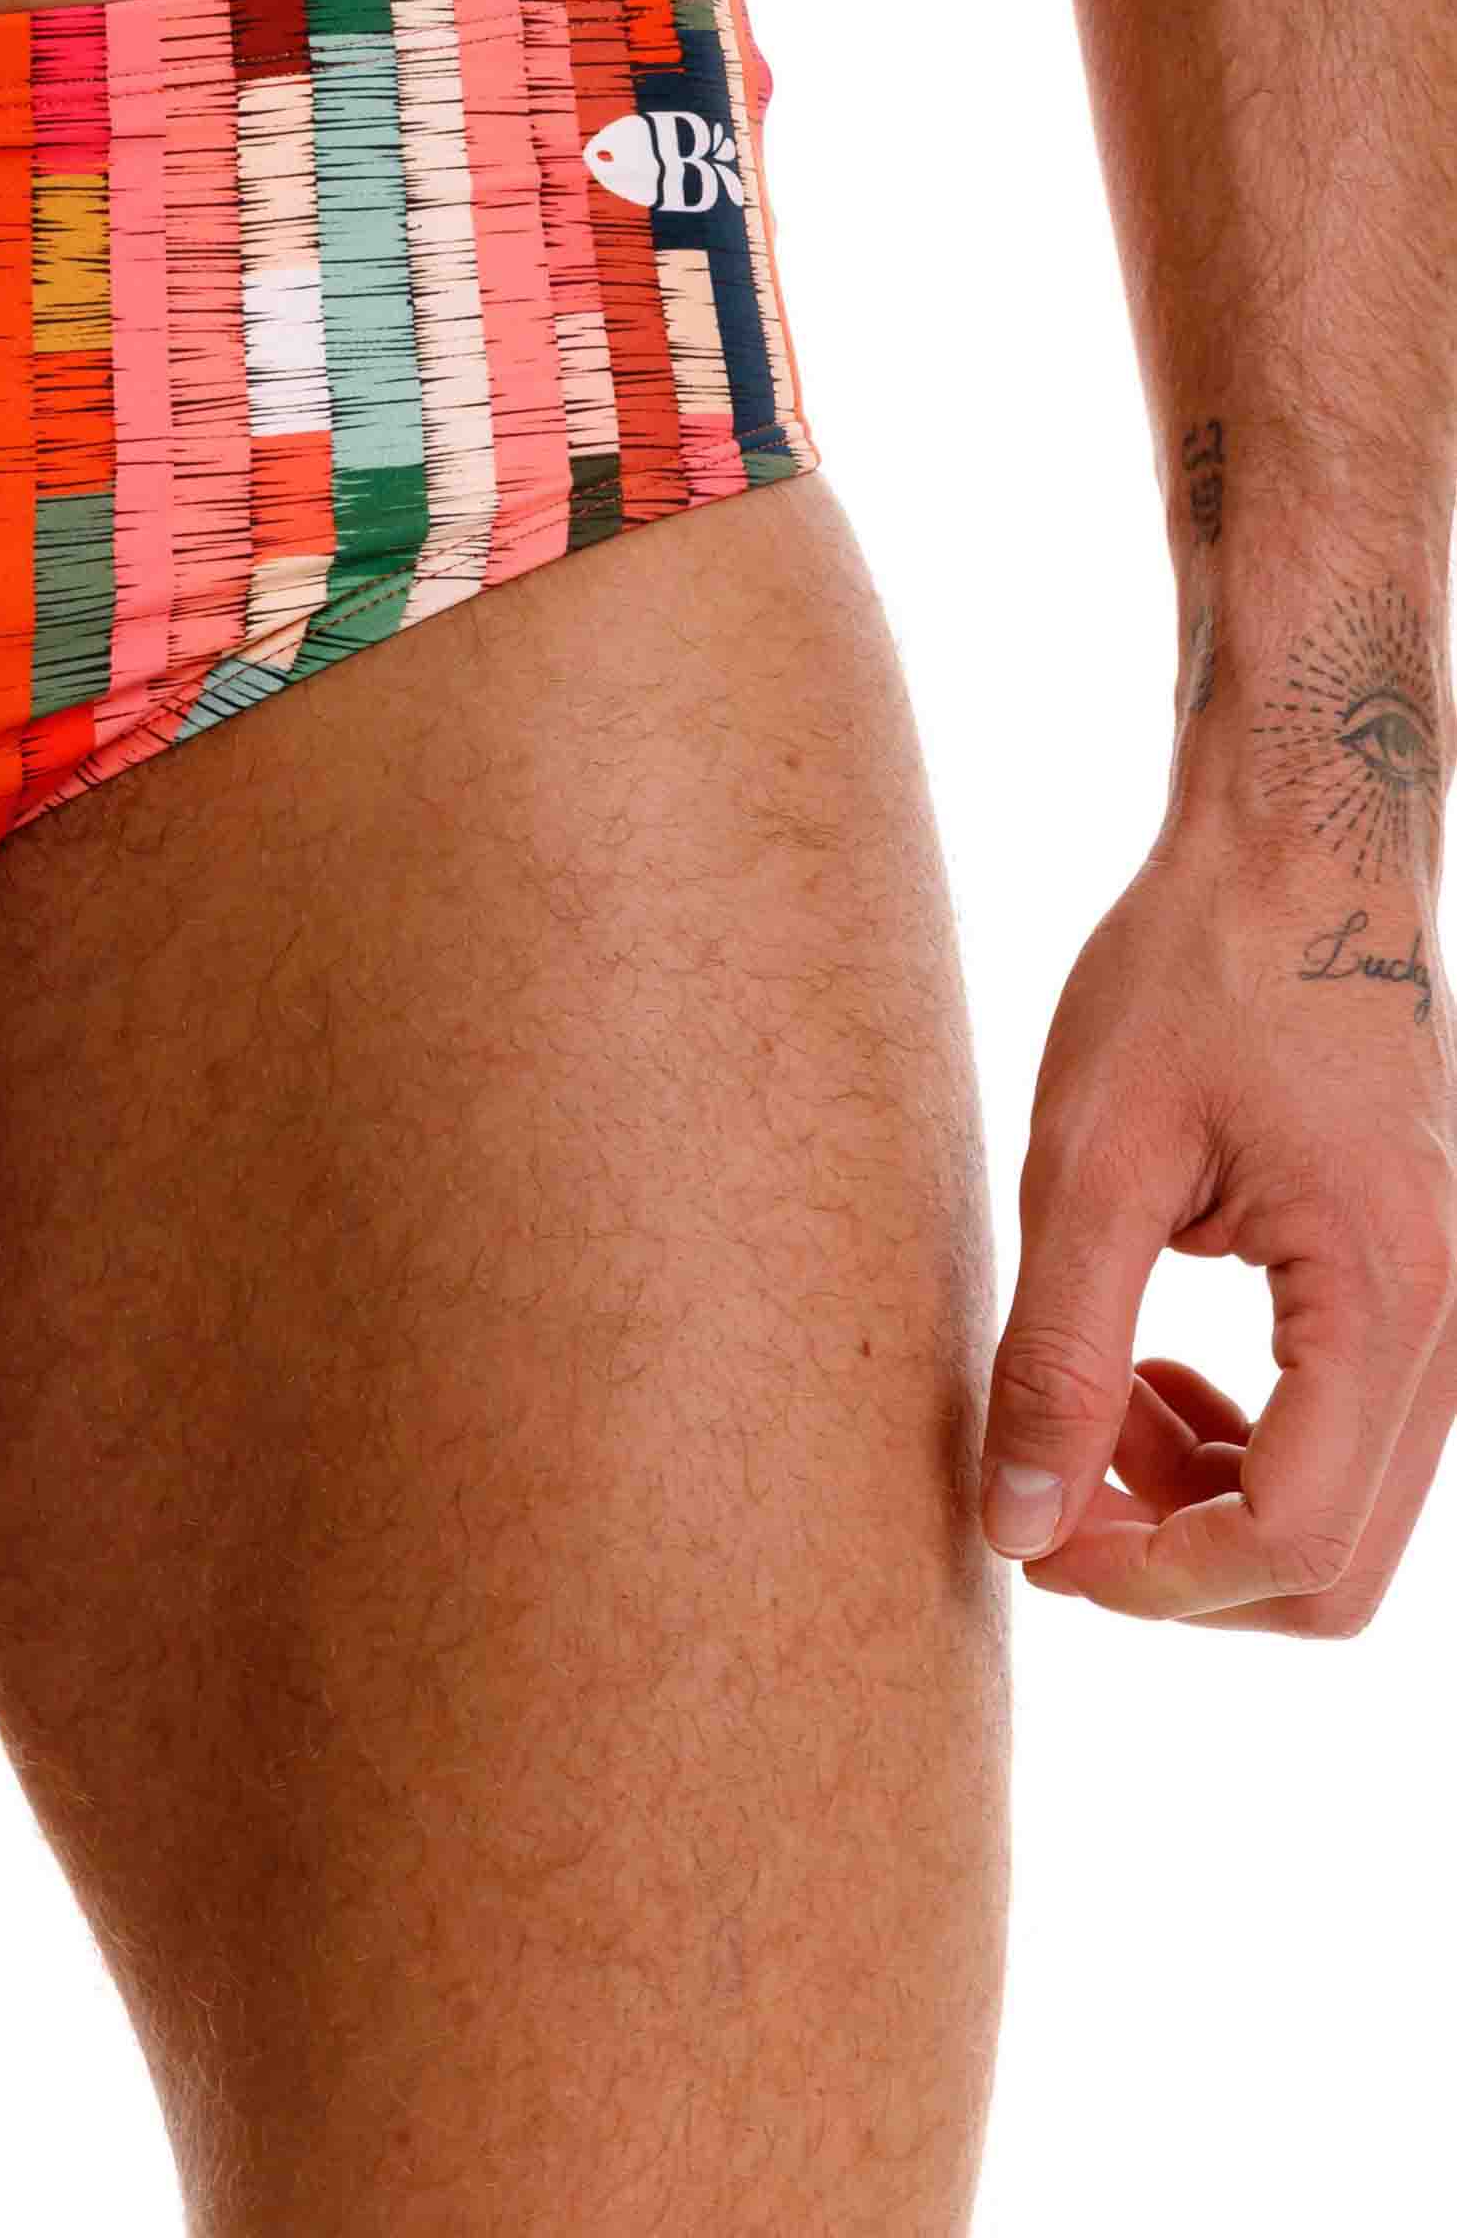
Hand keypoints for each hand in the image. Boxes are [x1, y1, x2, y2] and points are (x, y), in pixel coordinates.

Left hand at [981, 831, 1456, 1629]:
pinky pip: (1353, 1443)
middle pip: (1335, 1567)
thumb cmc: (1194, 972)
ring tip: (1094, 1394)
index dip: (1150, 1580)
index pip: (1290, 1540)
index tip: (1033, 1539)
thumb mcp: (1091, 1157)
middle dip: (1180, 1559)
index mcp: (1387, 1290)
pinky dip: (1248, 1445)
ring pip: (1346, 1516)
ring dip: (1205, 1503)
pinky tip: (1154, 1364)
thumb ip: (1055, 1352)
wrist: (1300, 856)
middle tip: (1055, 1477)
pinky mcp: (1429, 1297)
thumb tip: (1018, 1526)